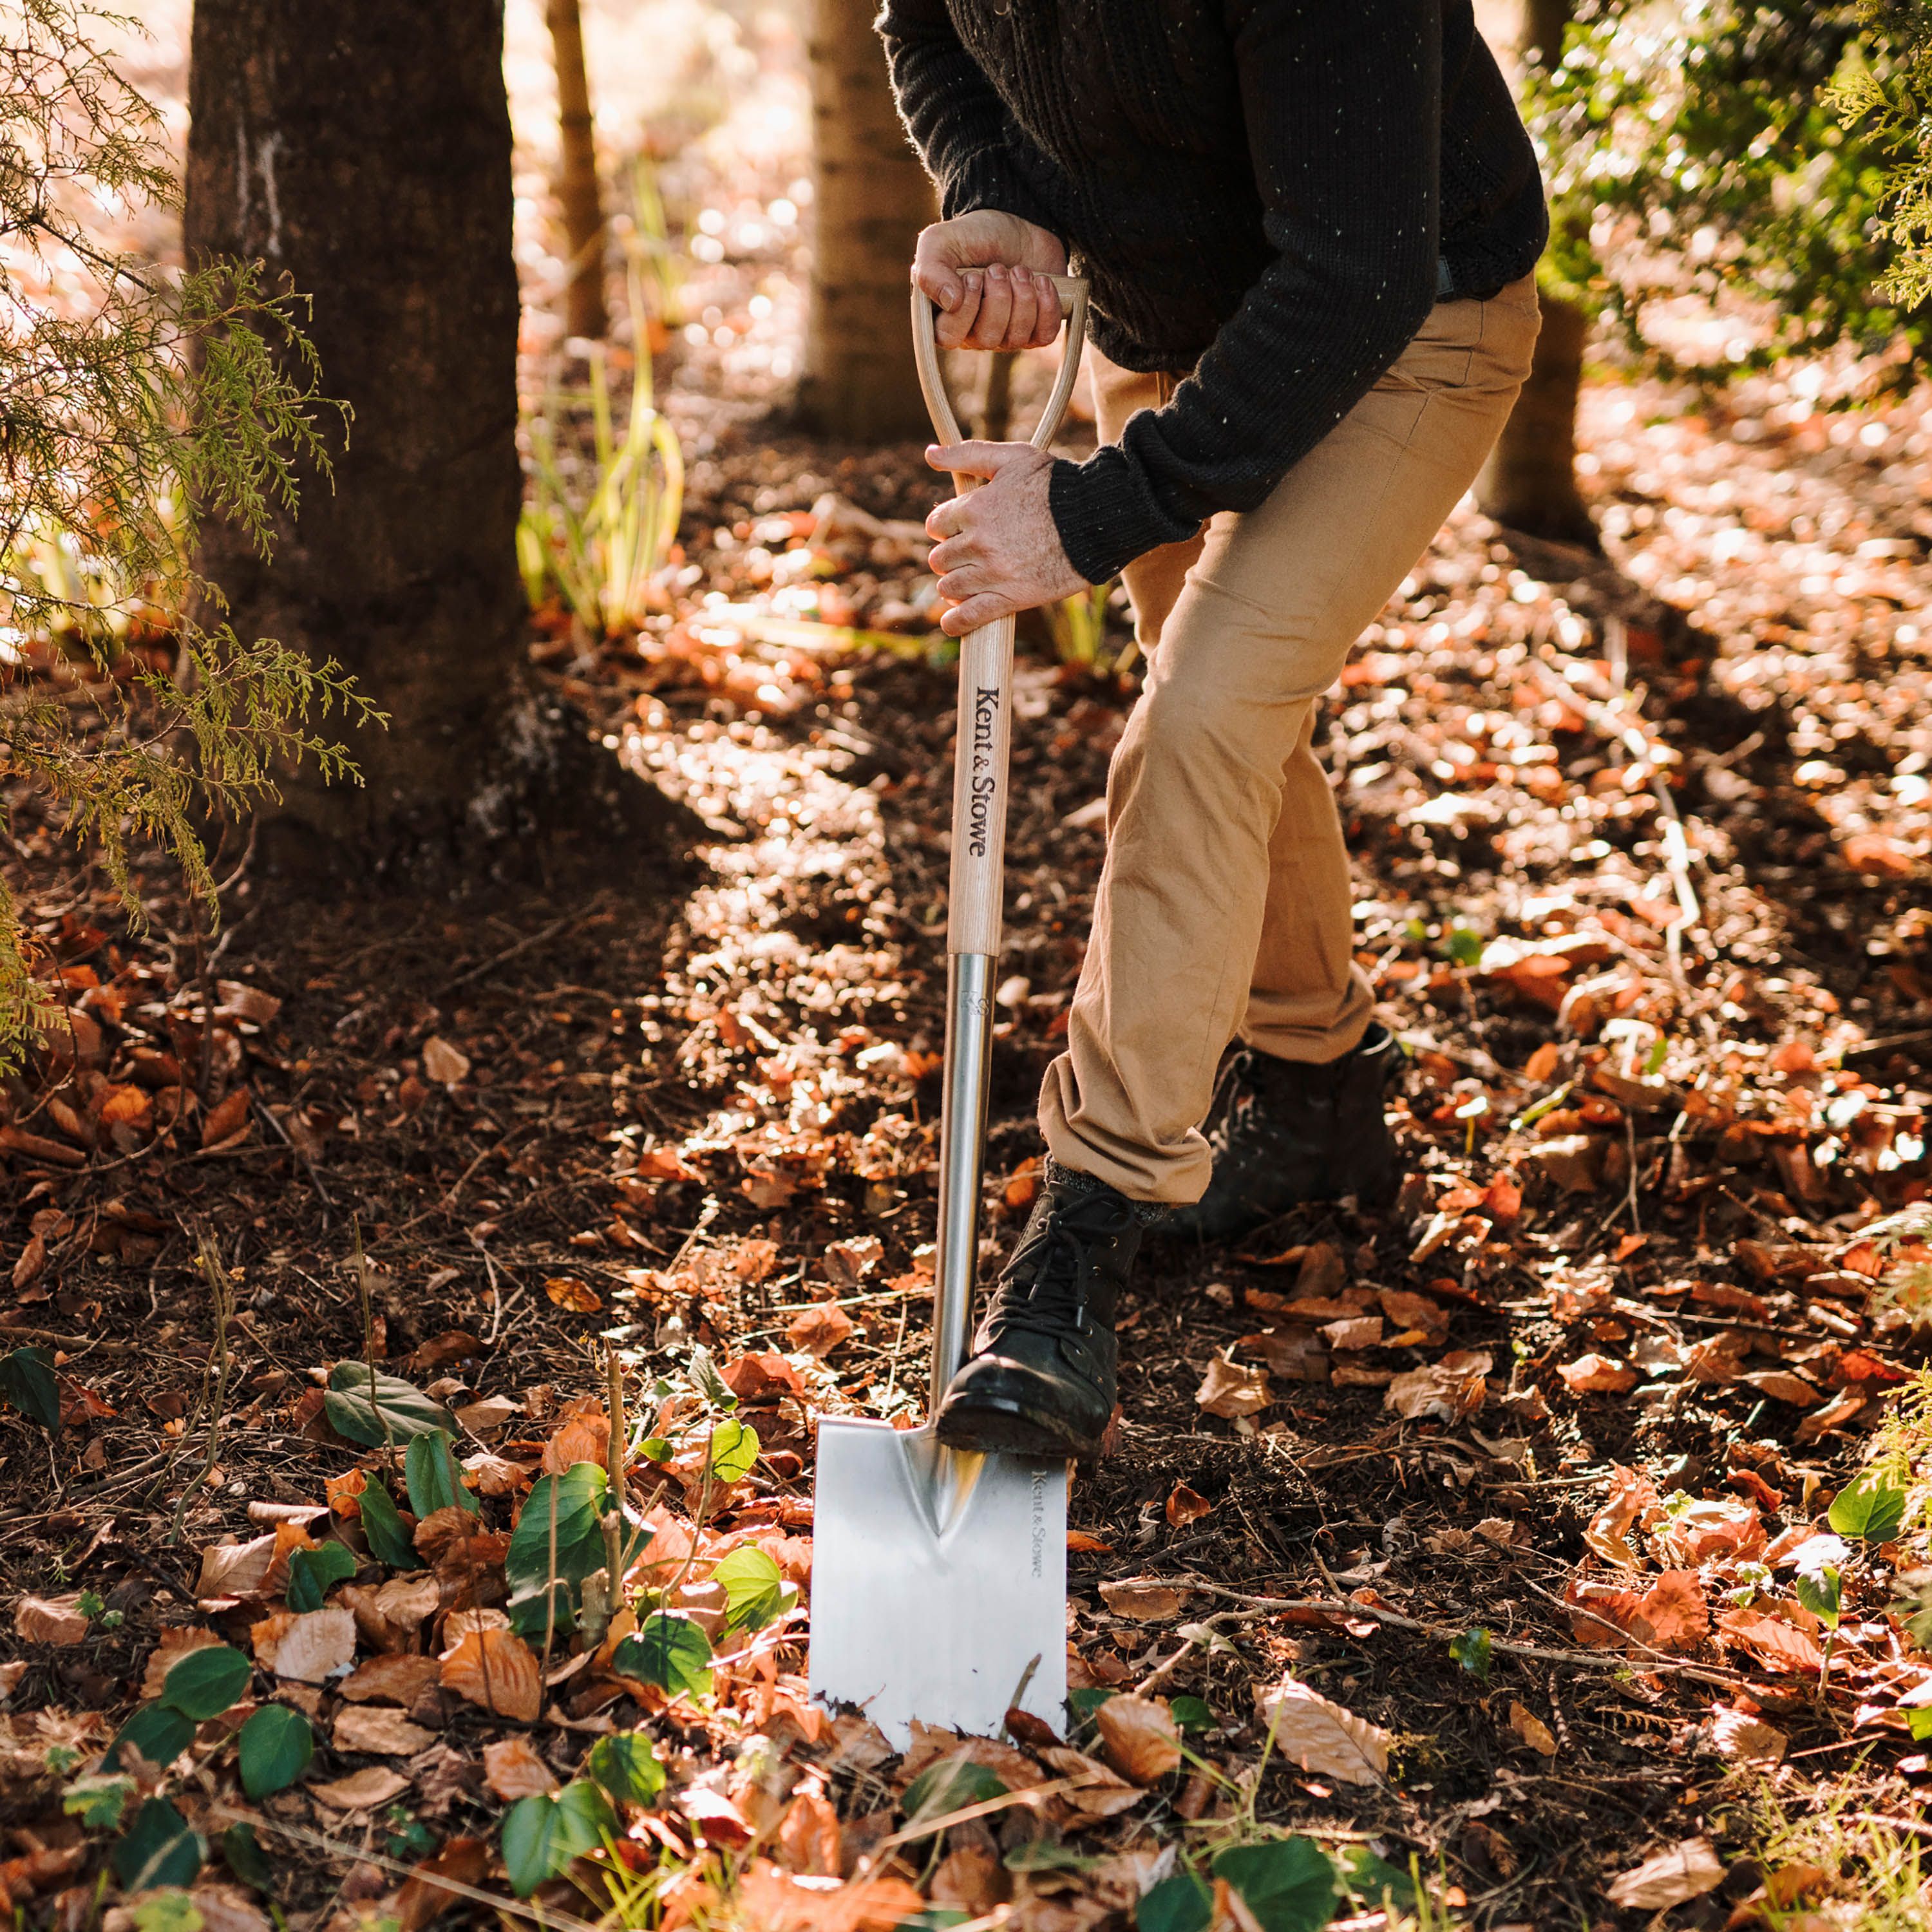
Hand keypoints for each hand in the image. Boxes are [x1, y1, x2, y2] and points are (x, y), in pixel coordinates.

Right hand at [913, 210, 1067, 351]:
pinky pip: (1044, 335)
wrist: (1017, 223)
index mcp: (945, 318)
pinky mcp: (1036, 330)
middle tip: (998, 268)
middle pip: (987, 338)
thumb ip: (930, 271)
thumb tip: (951, 302)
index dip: (966, 308)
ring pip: (1016, 337)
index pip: (950, 337)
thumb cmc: (973, 236)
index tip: (973, 276)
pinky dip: (1046, 305)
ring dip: (1022, 296)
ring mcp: (1006, 336)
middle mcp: (974, 334)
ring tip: (1018, 270)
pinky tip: (1040, 281)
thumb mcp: (940, 243)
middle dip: (998, 297)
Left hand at [925, 440, 1087, 633]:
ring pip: (950, 587)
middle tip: (969, 556)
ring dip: (954, 586)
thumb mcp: (1013, 457)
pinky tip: (952, 621)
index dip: (946, 527)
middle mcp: (978, 542)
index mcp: (973, 508)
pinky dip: (956, 622)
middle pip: (940, 558)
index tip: (960, 530)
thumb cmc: (1057, 485)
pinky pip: (969, 616)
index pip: (936, 525)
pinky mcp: (1011, 598)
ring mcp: (993, 573)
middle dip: (951, 557)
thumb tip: (930, 454)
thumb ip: (968, 454)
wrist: (1098, 519)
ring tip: (968, 583)